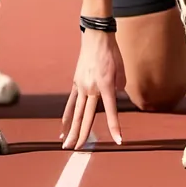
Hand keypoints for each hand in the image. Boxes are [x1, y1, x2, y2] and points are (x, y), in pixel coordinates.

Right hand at [60, 29, 125, 148]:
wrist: (96, 36)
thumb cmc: (112, 52)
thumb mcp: (122, 69)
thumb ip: (119, 86)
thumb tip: (114, 96)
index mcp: (106, 85)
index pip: (111, 111)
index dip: (114, 126)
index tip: (119, 140)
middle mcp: (91, 88)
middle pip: (86, 116)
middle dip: (83, 135)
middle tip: (78, 150)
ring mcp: (81, 86)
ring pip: (75, 112)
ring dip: (71, 130)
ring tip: (66, 145)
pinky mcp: (76, 83)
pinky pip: (71, 103)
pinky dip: (66, 116)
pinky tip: (63, 127)